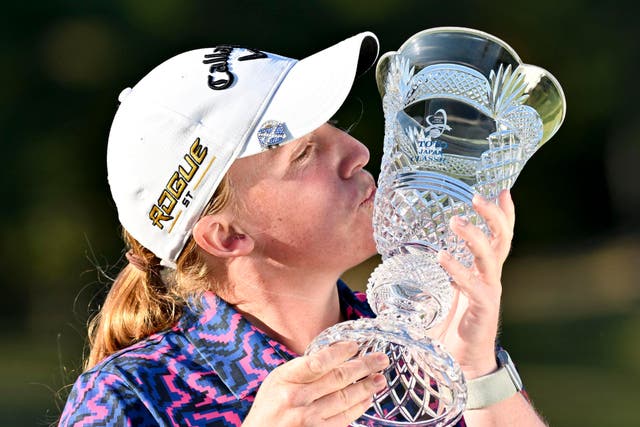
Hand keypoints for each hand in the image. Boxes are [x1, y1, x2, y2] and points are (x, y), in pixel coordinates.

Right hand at [242, 341, 388, 426]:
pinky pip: (345, 418)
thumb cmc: (270, 406)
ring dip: (367, 386)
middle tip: (381, 359)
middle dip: (363, 366)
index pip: (319, 361)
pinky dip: (359, 406)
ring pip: (345, 398)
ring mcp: (308, 419)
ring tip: (380, 378)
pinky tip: (367, 398)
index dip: (340, 352)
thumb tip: (336, 353)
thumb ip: (303, 369)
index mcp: (286, 378)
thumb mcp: (278, 380)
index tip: (355, 346)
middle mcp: (297, 398)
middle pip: (338, 378)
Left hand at [430, 190, 514, 378]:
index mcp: (482, 271)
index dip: (503, 214)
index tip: (502, 190)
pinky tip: (442, 257)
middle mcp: (490, 277)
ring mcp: (489, 292)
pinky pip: (473, 285)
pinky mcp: (484, 310)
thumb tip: (399, 258)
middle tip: (477, 196)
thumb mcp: (440, 293)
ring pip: (490, 258)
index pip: (498, 237)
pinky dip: (458, 270)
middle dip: (493, 216)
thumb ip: (430, 275)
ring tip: (456, 221)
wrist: (463, 365)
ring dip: (474, 236)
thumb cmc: (450, 326)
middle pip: (501, 240)